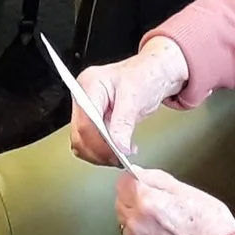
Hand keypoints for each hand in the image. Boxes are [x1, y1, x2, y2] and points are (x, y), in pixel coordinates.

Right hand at [72, 38, 188, 164]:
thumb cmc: (145, 76)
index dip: (99, 142)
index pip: (85, 122)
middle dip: (100, 151)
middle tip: (120, 159)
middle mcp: (84, 97)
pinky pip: (92, 143)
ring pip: (83, 143)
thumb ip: (124, 122)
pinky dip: (104, 152)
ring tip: (122, 156)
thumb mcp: (136, 97)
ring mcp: (88, 110)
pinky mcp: (95, 121)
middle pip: (80, 135)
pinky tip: (119, 151)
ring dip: (101, 154)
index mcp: (89, 84)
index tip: (117, 153)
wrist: (154, 75)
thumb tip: (119, 145)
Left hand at [116, 167, 234, 234]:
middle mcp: (137, 223)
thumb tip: (137, 171)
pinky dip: (139, 232)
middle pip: (120, 199)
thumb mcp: (185, 190)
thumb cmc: (209, 225)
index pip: (124, 181)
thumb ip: (156, 178)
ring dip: (135, 214)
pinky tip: (158, 231)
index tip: (143, 181)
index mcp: (148, 202)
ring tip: (160, 217)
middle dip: (133, 196)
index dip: (135, 178)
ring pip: (124, 218)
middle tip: (156, 200)